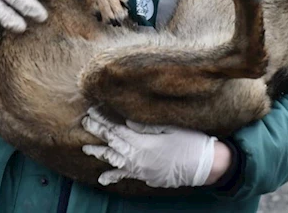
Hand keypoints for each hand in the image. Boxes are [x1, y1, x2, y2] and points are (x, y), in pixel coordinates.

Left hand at [81, 107, 219, 187]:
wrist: (203, 165)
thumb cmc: (189, 141)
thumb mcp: (169, 127)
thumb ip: (145, 125)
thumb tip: (126, 121)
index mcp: (141, 142)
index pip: (115, 128)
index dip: (102, 119)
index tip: (92, 110)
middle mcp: (136, 157)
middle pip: (111, 142)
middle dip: (97, 131)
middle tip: (85, 121)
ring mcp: (139, 169)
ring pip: (113, 160)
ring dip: (99, 152)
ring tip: (86, 147)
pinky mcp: (144, 177)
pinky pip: (124, 176)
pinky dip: (112, 176)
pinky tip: (102, 178)